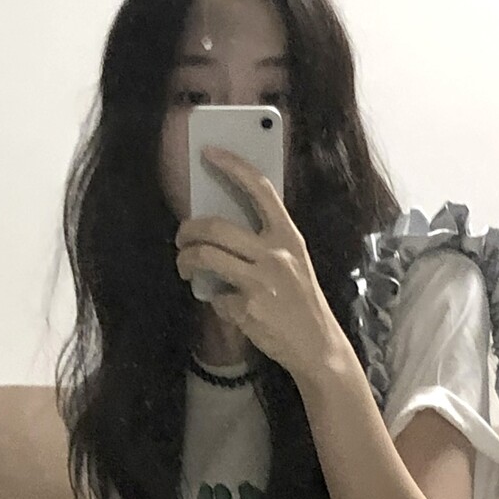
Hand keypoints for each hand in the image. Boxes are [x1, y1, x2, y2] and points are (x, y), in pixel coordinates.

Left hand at [175, 148, 348, 382]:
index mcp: (289, 236)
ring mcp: (261, 282)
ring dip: (185, 261)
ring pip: (205, 257)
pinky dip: (215, 301)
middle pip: (216, 227)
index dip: (232, 165)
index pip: (260, 189)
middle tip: (181, 238)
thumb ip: (263, 244)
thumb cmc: (300, 302)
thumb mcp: (292, 263)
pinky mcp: (247, 308)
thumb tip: (218, 230)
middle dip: (188, 230)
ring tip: (185, 267)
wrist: (317, 346)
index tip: (208, 152)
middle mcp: (275, 254)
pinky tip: (227, 307)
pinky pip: (216, 297)